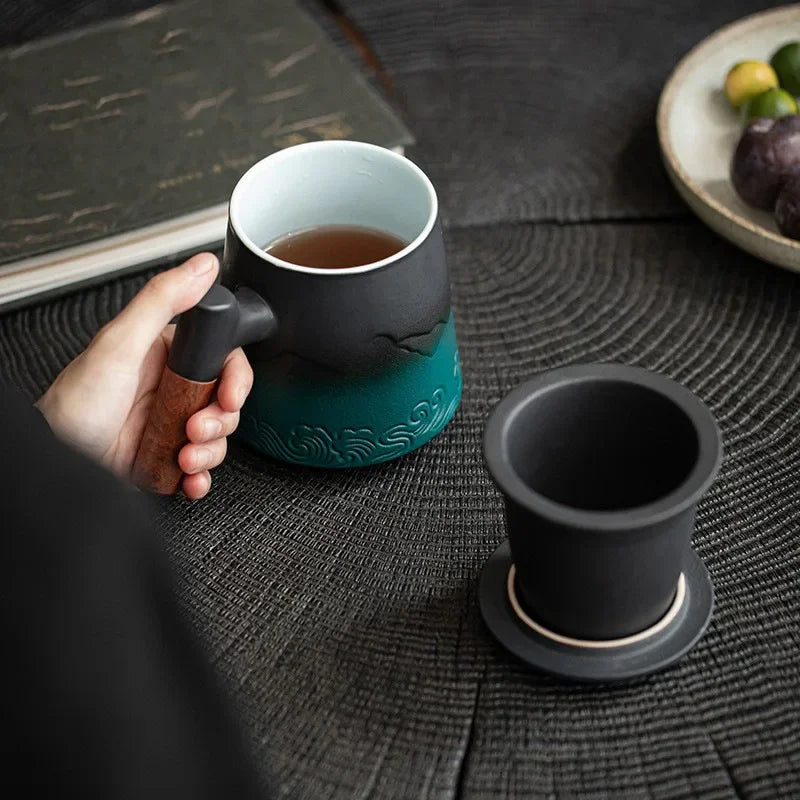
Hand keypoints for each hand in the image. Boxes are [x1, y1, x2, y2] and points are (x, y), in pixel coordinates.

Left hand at [36, 253, 252, 499]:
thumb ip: (163, 299)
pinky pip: (201, 469)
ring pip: (219, 437)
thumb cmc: (75, 404)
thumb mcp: (120, 343)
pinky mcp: (166, 457)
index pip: (225, 360)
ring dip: (210, 451)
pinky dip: (201, 478)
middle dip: (220, 421)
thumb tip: (202, 266)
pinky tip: (188, 478)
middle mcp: (173, 389)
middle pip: (227, 402)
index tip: (229, 396)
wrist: (56, 456)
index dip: (236, 380)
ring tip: (184, 455)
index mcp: (168, 355)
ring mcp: (171, 424)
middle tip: (196, 428)